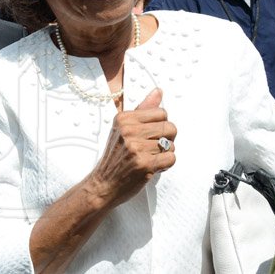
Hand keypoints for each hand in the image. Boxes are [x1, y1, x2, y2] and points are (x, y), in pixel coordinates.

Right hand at [88, 88, 176, 207]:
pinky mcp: (145, 163)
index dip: (160, 125)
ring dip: (164, 154)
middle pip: (170, 127)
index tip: (149, 135)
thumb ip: (143, 109)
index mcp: (124, 118)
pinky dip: (166, 164)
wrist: (103, 183)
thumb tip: (159, 91)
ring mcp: (136, 147)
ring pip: (172, 144)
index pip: (162, 112)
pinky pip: (171, 158)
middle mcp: (129, 130)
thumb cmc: (116, 156)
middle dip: (166, 139)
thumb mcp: (123, 128)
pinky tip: (153, 166)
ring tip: (149, 158)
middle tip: (151, 148)